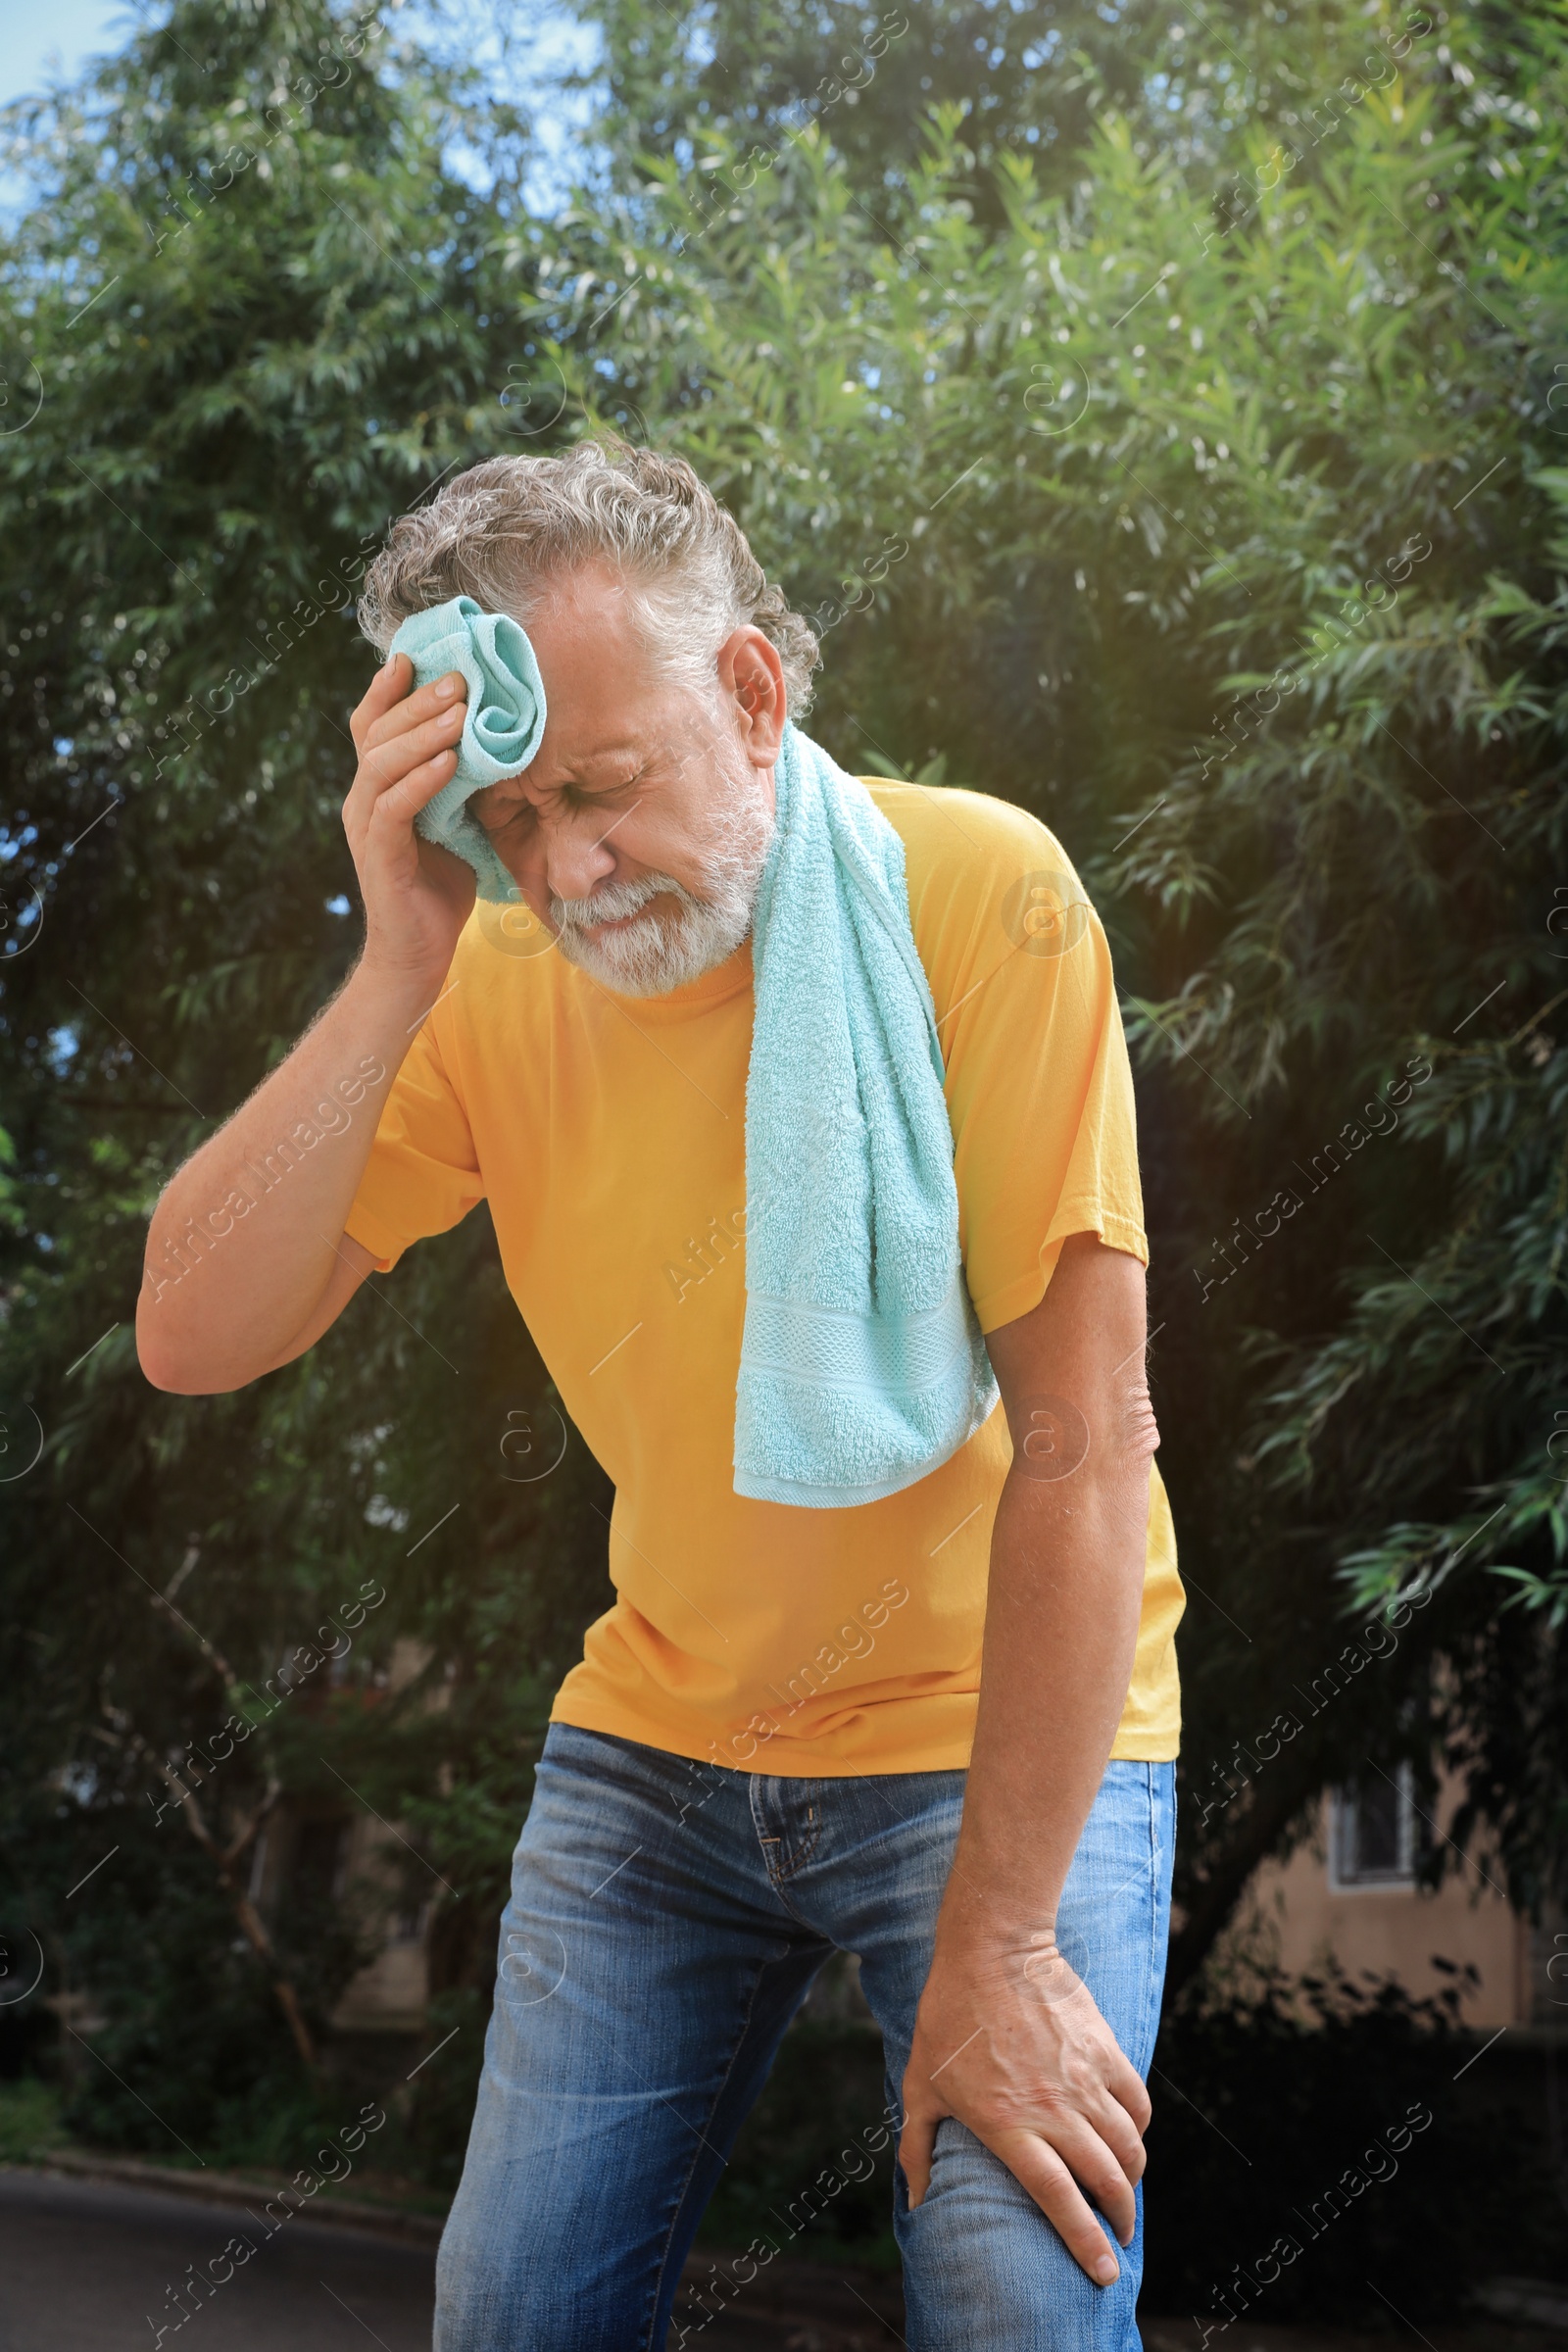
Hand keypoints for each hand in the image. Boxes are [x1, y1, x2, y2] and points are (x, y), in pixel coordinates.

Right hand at [344, 654, 476, 989]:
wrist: (419, 953)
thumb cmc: (440, 887)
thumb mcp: (454, 822)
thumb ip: (459, 784)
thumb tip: (492, 740)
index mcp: (376, 789)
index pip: (371, 725)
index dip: (388, 689)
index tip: (417, 656)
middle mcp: (362, 801)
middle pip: (377, 734)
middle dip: (418, 700)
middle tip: (459, 678)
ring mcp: (366, 828)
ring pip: (382, 763)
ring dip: (422, 733)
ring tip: (459, 712)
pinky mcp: (380, 856)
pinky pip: (395, 808)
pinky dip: (422, 780)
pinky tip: (451, 762)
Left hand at [898, 1933, 1150, 2286]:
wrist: (991, 1948)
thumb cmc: (948, 2017)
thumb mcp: (920, 2084)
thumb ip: (917, 2147)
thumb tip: (914, 2200)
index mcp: (1008, 2124)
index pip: (1058, 2198)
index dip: (1084, 2240)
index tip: (1103, 2272)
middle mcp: (1053, 2107)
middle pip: (1105, 2180)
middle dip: (1120, 2220)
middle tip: (1120, 2239)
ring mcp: (1083, 2077)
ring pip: (1128, 2145)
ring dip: (1133, 2179)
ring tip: (1125, 2194)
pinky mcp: (1104, 2049)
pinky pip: (1136, 2102)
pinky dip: (1139, 2128)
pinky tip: (1130, 2137)